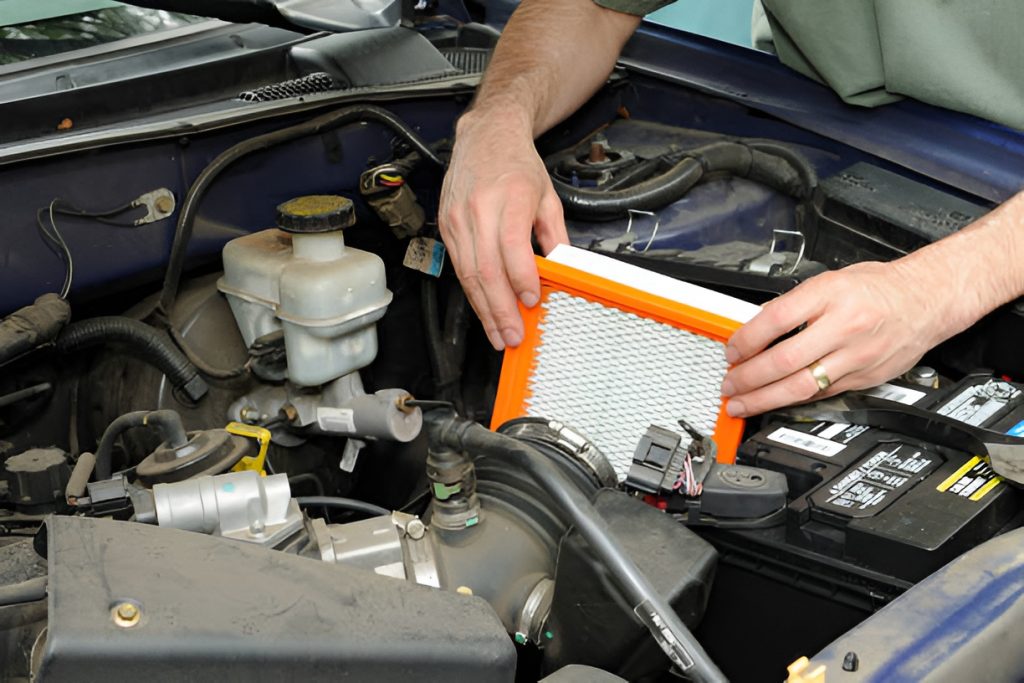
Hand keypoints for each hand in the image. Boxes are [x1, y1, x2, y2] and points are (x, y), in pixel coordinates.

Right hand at [439, 109, 567, 350]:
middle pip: (485, 268)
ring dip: (484, 309)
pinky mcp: (446, 226)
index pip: (511, 246)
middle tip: (513, 335)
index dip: (520, 278)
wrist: (485, 135)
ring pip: (468, 274)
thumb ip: (555, 235)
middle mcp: (479, 208)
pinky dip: (473, 293)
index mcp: (510, 197)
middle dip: (500, 308)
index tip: (532, 301)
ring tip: (499, 334)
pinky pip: (459, 267)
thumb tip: (562, 271)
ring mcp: (458, 218)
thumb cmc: (517, 164)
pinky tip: (485, 310)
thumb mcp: (547, 196)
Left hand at [721, 260, 952, 416]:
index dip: (746, 339)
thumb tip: (756, 326)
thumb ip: (795, 303)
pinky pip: (821, 393)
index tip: (731, 351)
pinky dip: (793, 399)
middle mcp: (844, 325)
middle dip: (749, 377)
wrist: (927, 300)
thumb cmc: (879, 288)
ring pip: (802, 385)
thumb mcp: (831, 280)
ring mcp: (857, 355)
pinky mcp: (865, 377)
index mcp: (831, 294)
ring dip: (764, 398)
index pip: (776, 319)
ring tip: (742, 403)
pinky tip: (775, 402)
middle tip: (729, 384)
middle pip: (785, 359)